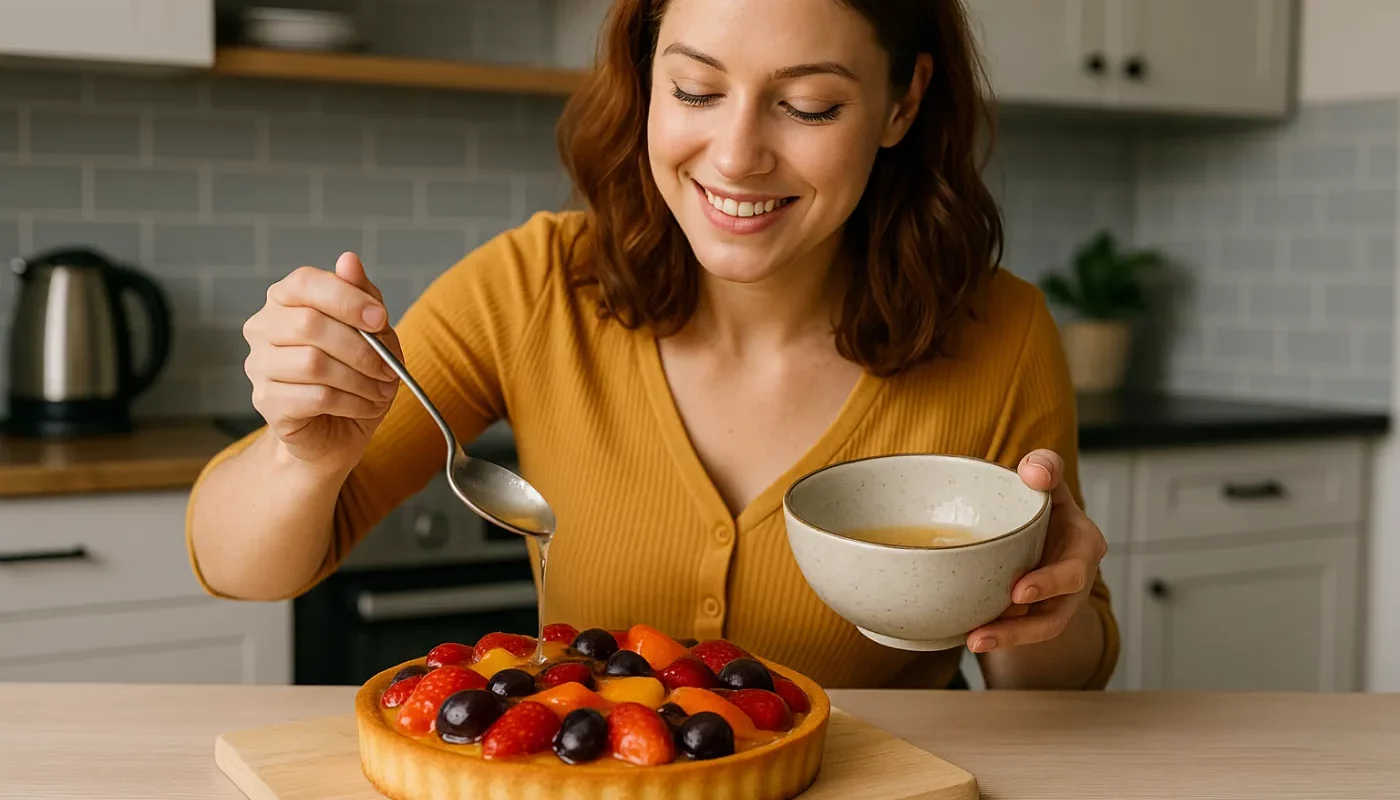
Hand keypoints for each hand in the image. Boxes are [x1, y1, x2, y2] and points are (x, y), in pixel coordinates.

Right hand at [242, 252, 402, 469]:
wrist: (335, 432)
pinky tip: (365, 405)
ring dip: (360, 379)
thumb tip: (349, 260)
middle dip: (361, 347)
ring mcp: (259, 365)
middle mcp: (263, 327)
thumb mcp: (371, 331)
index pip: (306, 282)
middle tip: (389, 368)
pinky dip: (352, 402)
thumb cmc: (353, 374)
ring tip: (381, 390)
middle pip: (310, 324)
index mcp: (285, 299)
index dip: (346, 298)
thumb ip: (361, 295)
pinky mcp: (266, 402)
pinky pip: (315, 397)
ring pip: (313, 363)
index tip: (381, 319)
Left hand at [965, 449, 1107, 653]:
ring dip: (1004, 639)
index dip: (1050, 585)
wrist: (1036, 522)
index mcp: (1083, 548)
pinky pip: (1015, 628)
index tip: (1019, 591)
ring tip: (972, 641)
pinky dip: (993, 632)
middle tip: (983, 631)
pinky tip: (964, 633)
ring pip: (1033, 630)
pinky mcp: (1030, 613)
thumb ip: (1046, 468)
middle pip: (1054, 616)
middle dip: (1021, 628)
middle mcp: (1071, 582)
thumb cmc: (1043, 501)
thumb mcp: (1049, 479)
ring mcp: (1051, 602)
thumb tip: (1033, 471)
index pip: (1073, 572)